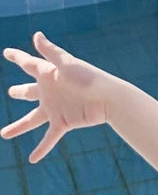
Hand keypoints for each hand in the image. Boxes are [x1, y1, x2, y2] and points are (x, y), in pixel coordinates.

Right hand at [1, 31, 124, 162]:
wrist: (109, 99)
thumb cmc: (90, 78)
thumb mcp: (67, 64)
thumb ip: (50, 52)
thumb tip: (36, 34)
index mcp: (51, 74)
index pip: (30, 64)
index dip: (18, 58)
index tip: (7, 52)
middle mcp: (50, 91)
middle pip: (30, 92)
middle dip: (20, 91)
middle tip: (11, 91)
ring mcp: (56, 108)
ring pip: (31, 119)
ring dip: (18, 127)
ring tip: (3, 134)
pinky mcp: (63, 122)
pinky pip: (49, 138)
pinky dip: (41, 148)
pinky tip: (32, 160)